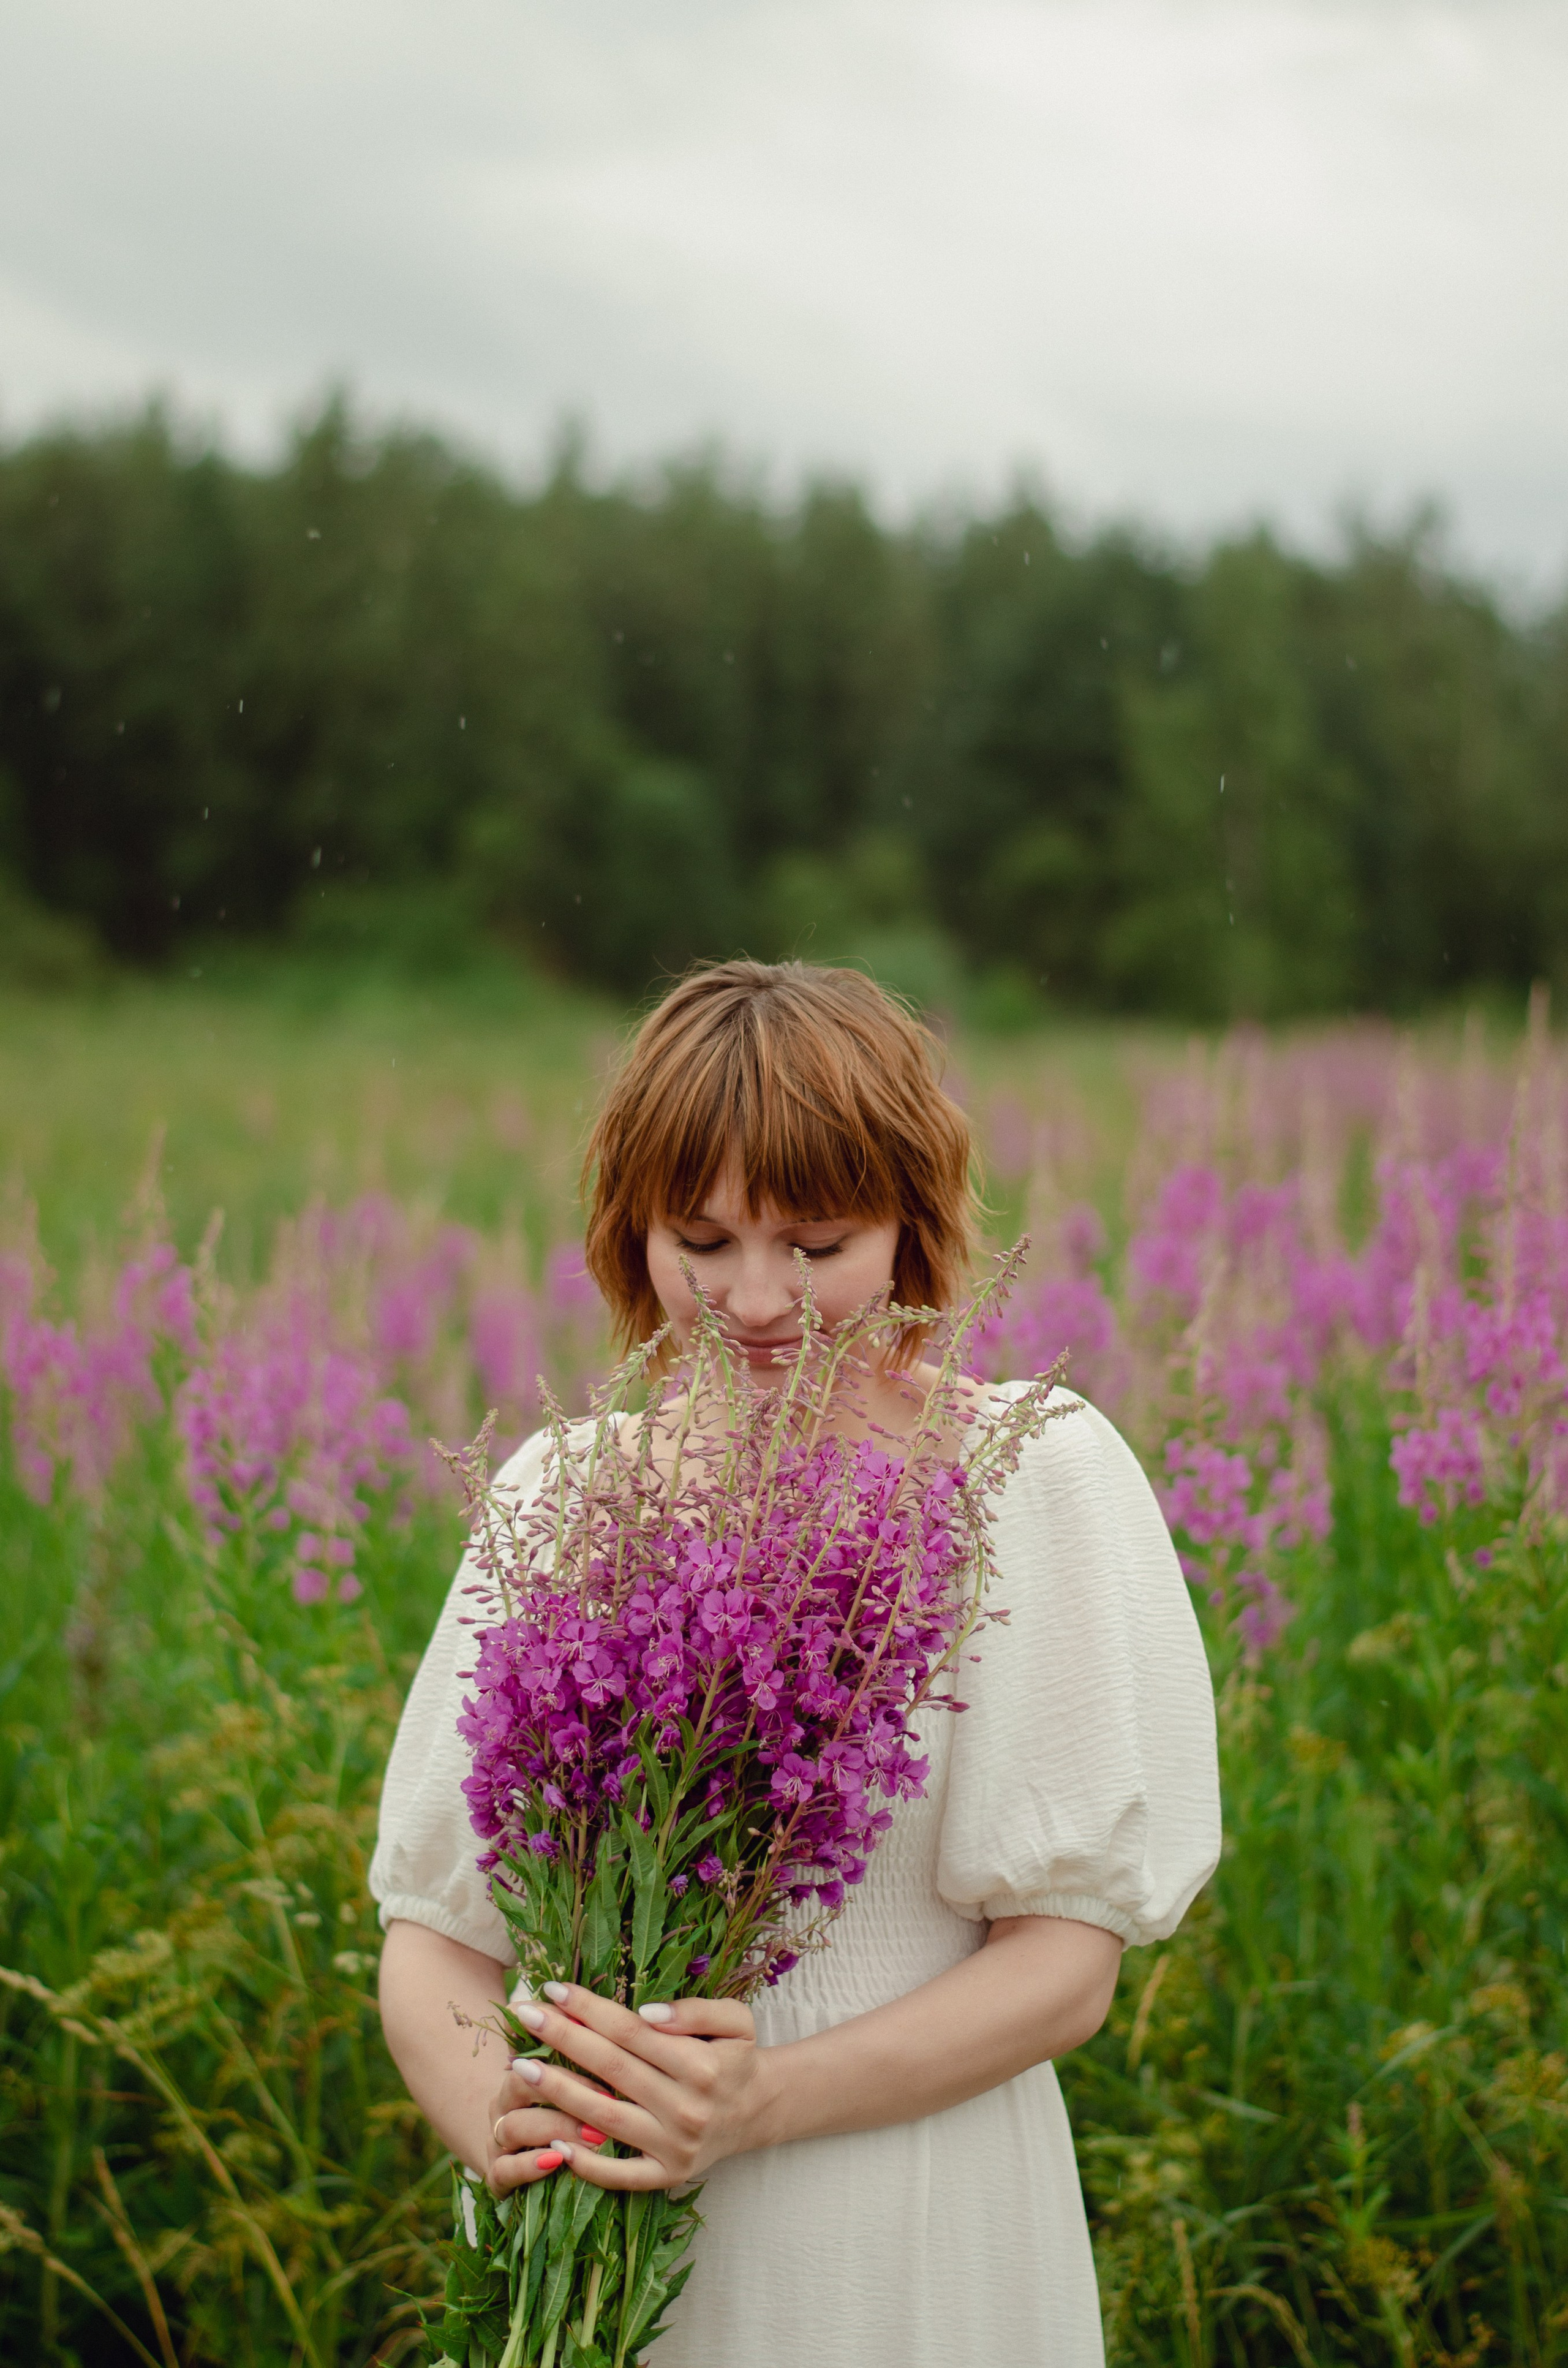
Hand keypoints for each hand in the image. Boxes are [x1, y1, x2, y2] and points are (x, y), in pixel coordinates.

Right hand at [484, 2061, 610, 2195]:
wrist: (528, 2172)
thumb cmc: (562, 2125)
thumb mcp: (573, 2099)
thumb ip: (585, 2070)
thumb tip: (605, 2030)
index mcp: (519, 2080)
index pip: (537, 2060)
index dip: (573, 2069)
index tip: (610, 2079)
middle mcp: (503, 2107)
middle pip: (519, 2085)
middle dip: (565, 2093)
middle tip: (609, 2106)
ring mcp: (496, 2143)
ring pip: (512, 2126)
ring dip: (554, 2129)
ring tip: (592, 2136)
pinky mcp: (496, 2180)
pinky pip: (502, 2171)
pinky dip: (528, 2166)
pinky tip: (555, 2161)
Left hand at [506, 1981, 764, 2190]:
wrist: (756, 2111)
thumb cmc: (734, 2057)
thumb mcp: (735, 2020)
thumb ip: (696, 2011)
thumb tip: (647, 2012)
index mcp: (701, 2065)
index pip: (630, 2031)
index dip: (589, 2009)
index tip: (553, 1989)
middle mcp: (686, 2108)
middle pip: (610, 2068)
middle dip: (562, 2038)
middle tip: (523, 2014)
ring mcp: (674, 2147)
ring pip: (603, 2118)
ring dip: (557, 2092)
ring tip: (519, 2068)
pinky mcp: (666, 2177)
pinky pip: (618, 2175)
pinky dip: (584, 2162)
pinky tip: (550, 2139)